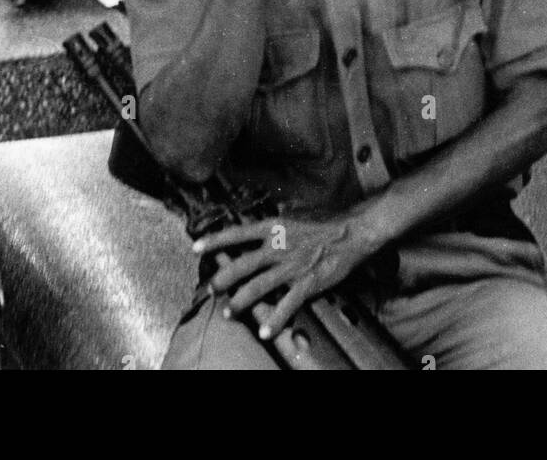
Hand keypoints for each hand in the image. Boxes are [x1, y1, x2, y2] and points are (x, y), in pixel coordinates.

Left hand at [194, 211, 374, 340]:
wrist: (351, 232)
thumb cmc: (323, 222)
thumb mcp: (294, 215)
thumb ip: (275, 223)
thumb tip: (261, 224)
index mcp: (273, 227)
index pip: (237, 233)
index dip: (215, 240)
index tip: (196, 247)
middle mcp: (278, 246)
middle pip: (242, 264)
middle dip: (223, 278)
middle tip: (210, 289)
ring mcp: (291, 265)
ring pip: (258, 286)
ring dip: (241, 301)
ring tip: (229, 312)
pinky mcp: (307, 282)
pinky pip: (287, 303)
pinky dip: (276, 319)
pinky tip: (265, 331)